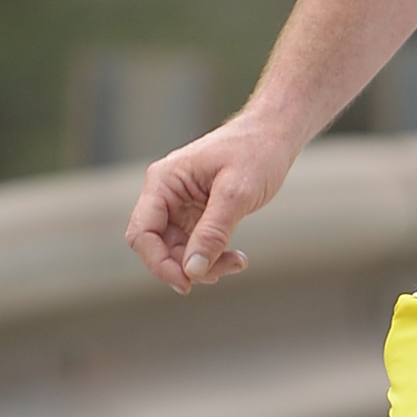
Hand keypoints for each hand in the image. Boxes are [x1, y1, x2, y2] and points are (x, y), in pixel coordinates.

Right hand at [122, 114, 295, 294]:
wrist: (275, 134)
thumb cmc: (256, 152)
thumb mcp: (236, 193)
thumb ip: (213, 232)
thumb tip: (192, 270)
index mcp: (163, 181)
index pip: (142, 233)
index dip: (158, 263)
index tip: (186, 282)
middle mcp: (165, 194)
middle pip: (158, 247)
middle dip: (188, 266)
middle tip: (225, 269)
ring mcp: (179, 205)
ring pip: (178, 251)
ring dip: (204, 265)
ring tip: (237, 262)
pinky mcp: (196, 214)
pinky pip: (194, 246)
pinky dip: (212, 257)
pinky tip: (236, 257)